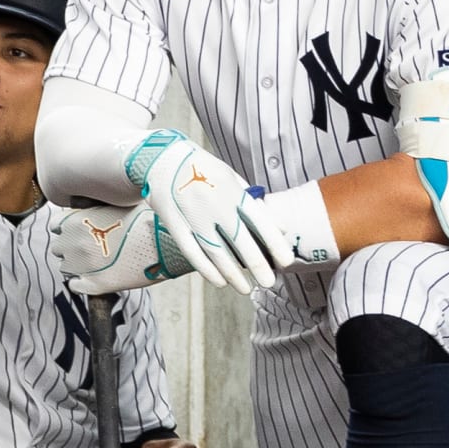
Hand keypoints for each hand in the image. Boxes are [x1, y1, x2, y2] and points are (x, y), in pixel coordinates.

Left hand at [50, 202, 194, 294]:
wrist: (164, 241)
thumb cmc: (147, 219)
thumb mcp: (119, 204)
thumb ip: (101, 208)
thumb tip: (101, 208)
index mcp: (76, 220)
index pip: (56, 225)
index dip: (68, 227)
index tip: (81, 229)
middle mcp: (73, 243)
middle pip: (58, 247)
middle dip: (71, 247)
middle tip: (91, 246)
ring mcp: (82, 266)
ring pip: (65, 267)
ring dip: (76, 265)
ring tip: (97, 262)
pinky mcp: (94, 285)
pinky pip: (75, 286)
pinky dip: (81, 283)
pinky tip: (96, 277)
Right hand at [127, 130, 293, 293]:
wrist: (162, 158)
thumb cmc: (204, 170)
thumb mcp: (232, 178)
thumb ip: (254, 203)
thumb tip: (280, 227)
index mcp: (231, 190)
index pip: (259, 220)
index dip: (274, 242)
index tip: (286, 261)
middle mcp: (214, 204)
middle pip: (239, 240)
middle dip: (256, 264)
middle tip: (269, 282)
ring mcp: (192, 215)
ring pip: (215, 251)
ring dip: (232, 273)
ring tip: (246, 289)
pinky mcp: (174, 224)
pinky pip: (192, 252)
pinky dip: (206, 269)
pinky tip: (219, 281)